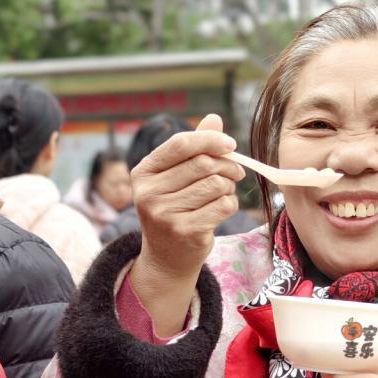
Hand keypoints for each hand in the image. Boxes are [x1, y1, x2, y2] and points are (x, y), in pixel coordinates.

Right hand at [130, 113, 244, 333]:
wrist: (166, 259)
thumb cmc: (173, 210)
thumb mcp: (175, 178)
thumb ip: (193, 148)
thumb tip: (214, 118)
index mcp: (143, 173)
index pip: (181, 144)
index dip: (210, 140)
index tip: (230, 145)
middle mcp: (148, 193)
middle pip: (203, 163)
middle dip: (226, 165)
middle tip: (235, 172)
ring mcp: (164, 215)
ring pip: (216, 184)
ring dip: (228, 187)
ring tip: (222, 194)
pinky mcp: (185, 232)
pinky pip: (223, 205)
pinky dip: (229, 205)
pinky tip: (219, 211)